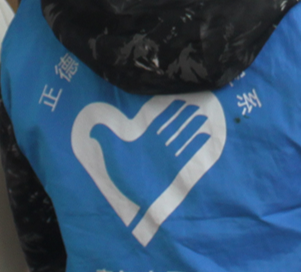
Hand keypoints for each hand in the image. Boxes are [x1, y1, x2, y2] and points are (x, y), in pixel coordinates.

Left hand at [91, 97, 217, 210]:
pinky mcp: (176, 169)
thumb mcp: (110, 154)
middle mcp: (159, 145)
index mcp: (145, 138)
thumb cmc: (121, 177)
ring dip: (193, 127)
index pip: (159, 119)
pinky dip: (198, 144)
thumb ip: (104, 138)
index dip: (169, 109)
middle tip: (197, 104)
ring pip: (183, 137)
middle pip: (175, 125)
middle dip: (185, 115)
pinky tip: (207, 135)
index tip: (179, 98)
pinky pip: (189, 153)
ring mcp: (169, 156)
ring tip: (204, 116)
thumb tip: (92, 125)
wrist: (130, 201)